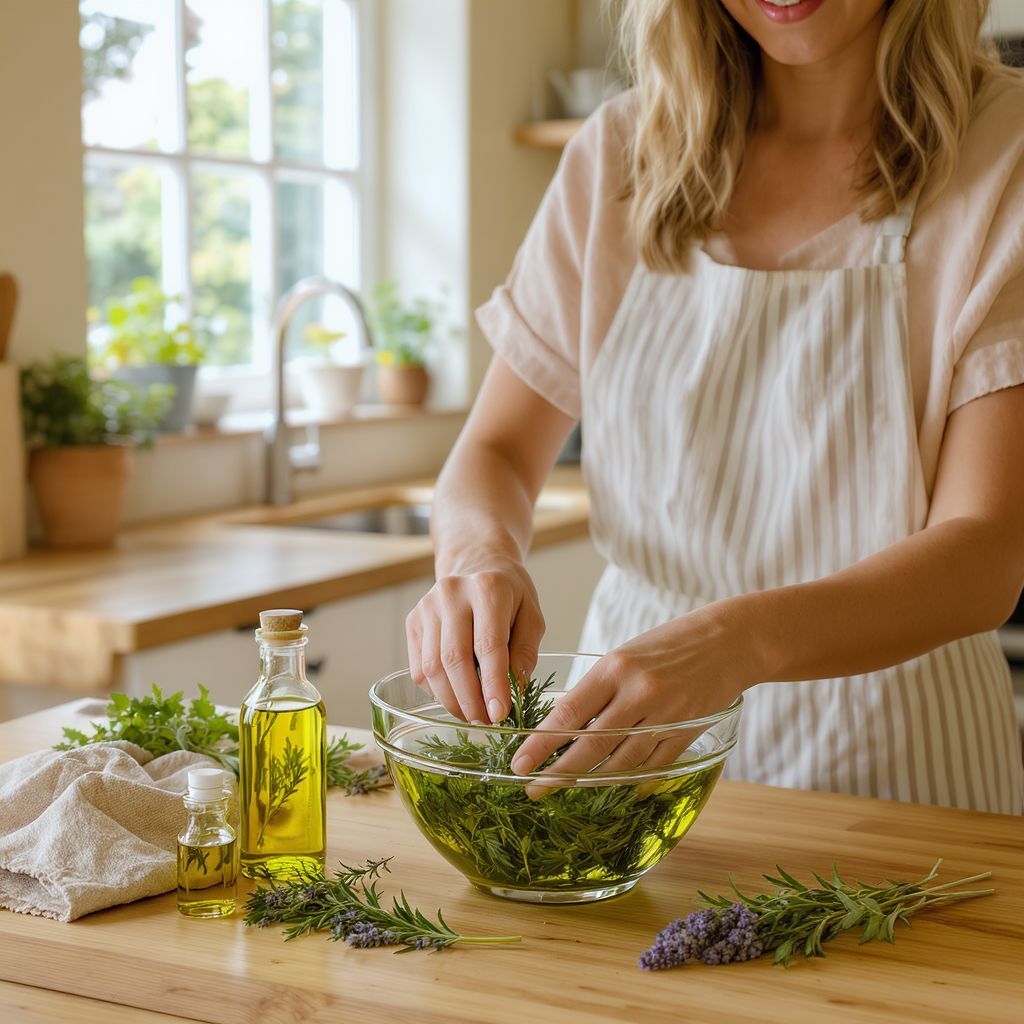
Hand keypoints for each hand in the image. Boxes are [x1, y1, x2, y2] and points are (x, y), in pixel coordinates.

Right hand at [406, 560, 544, 723]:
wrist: (476, 565)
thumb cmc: (509, 594)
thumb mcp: (531, 615)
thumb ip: (525, 652)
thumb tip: (513, 690)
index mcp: (487, 589)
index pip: (488, 645)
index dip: (493, 684)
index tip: (500, 713)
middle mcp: (451, 594)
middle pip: (453, 659)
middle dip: (469, 699)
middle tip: (484, 721)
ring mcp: (427, 607)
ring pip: (431, 667)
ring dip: (451, 700)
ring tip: (471, 714)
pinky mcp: (413, 621)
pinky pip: (419, 667)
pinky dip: (436, 690)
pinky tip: (455, 696)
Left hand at [510, 603, 755, 781]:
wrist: (730, 640)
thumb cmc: (669, 644)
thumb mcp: (624, 655)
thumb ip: (598, 690)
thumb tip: (565, 727)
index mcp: (616, 668)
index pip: (569, 714)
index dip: (541, 744)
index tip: (520, 763)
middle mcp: (639, 693)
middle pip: (591, 745)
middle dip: (558, 772)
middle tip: (533, 788)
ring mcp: (665, 716)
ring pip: (620, 761)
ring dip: (591, 779)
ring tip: (566, 788)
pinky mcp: (686, 733)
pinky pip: (650, 765)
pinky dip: (629, 777)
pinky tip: (610, 785)